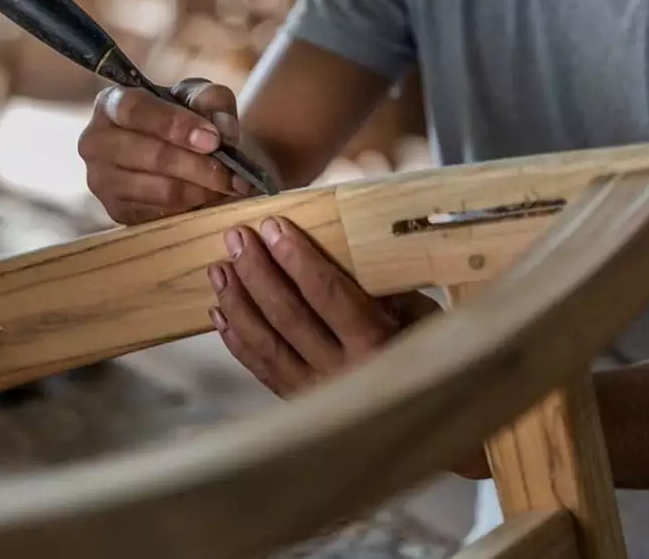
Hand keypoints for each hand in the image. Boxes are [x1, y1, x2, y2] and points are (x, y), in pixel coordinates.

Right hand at [79, 78, 259, 224]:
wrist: (167, 150)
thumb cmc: (179, 119)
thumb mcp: (197, 97)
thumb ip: (213, 101)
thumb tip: (224, 131)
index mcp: (111, 104)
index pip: (135, 110)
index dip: (175, 124)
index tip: (213, 140)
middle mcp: (95, 142)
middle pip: (151, 156)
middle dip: (199, 166)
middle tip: (233, 173)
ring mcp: (101, 180)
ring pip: (160, 190)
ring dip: (201, 190)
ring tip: (228, 185)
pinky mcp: (115, 210)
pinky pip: (160, 214)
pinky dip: (191, 208)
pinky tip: (210, 198)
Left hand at [206, 216, 437, 396]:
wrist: (427, 423)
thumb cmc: (429, 353)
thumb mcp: (423, 316)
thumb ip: (387, 287)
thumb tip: (346, 249)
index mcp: (377, 344)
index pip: (327, 294)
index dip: (297, 258)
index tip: (274, 226)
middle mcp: (342, 371)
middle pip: (287, 315)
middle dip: (257, 271)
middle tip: (236, 237)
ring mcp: (316, 392)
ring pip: (265, 343)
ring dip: (238, 302)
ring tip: (219, 268)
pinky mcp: (299, 404)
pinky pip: (260, 369)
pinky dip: (237, 340)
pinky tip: (220, 313)